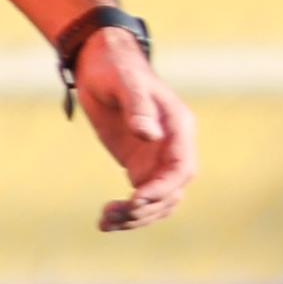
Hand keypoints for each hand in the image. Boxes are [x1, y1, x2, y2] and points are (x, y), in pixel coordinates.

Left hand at [72, 28, 198, 232]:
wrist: (100, 62)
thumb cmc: (115, 67)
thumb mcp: (125, 82)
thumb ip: (138, 107)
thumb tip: (149, 135)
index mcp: (178, 127)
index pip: (182, 168)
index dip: (163, 188)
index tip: (135, 199)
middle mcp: (174, 147)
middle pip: (171, 192)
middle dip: (145, 208)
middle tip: (112, 214)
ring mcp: (158, 159)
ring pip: (158, 201)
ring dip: (136, 217)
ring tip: (104, 222)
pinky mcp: (140, 165)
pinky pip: (141, 198)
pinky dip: (127, 213)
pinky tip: (106, 220)